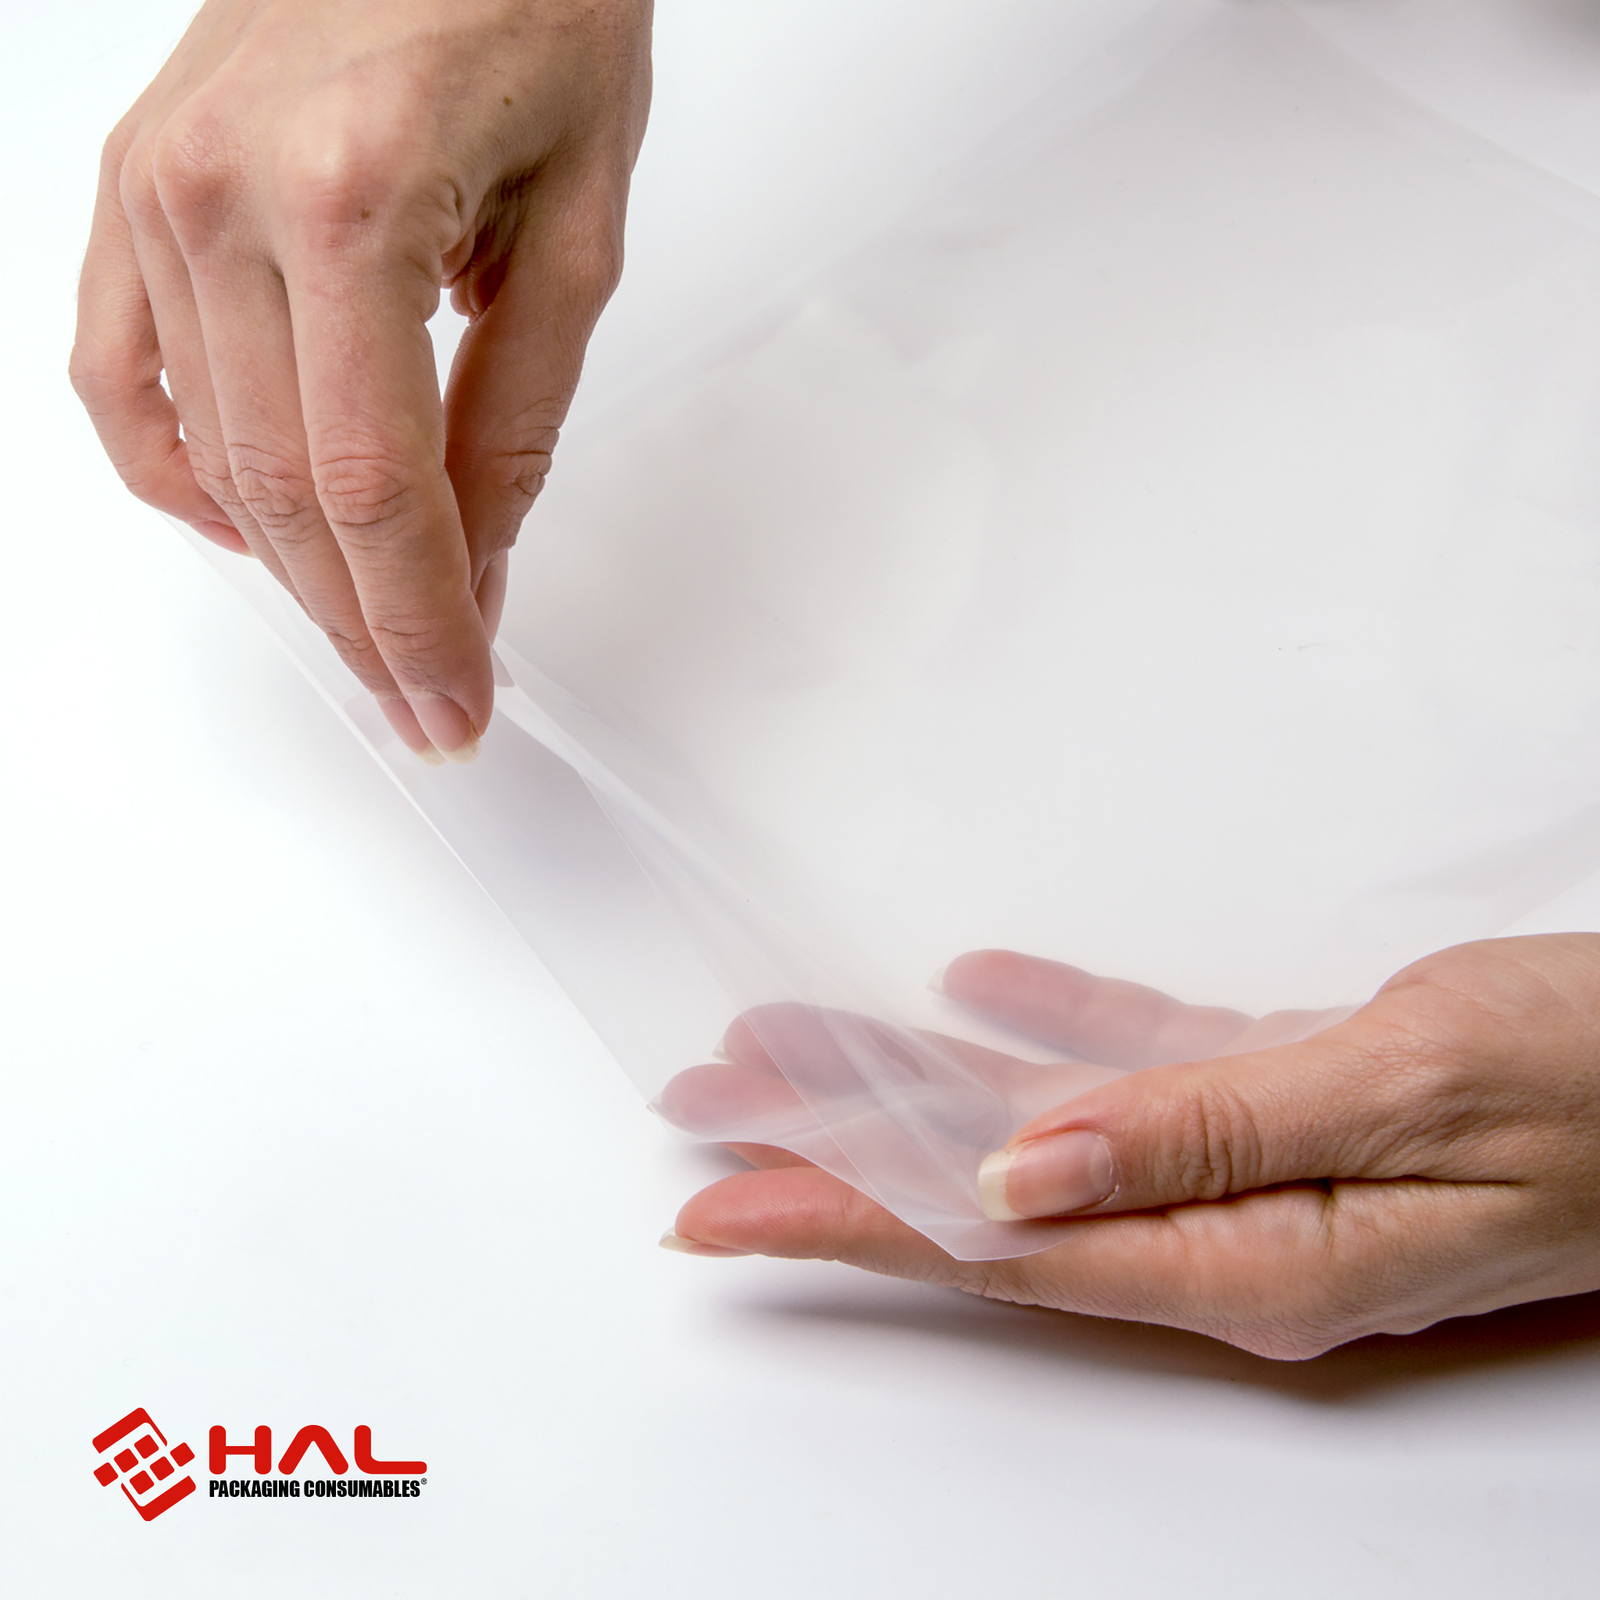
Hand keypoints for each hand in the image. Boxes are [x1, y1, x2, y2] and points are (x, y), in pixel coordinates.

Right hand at [71, 0, 651, 761]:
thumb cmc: (538, 7)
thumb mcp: (581, 233)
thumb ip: (516, 415)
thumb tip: (478, 566)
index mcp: (354, 201)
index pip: (378, 487)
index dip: (418, 622)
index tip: (455, 702)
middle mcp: (223, 197)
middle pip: (286, 494)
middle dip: (365, 624)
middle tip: (424, 699)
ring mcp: (156, 189)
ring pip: (210, 458)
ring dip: (293, 572)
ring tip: (367, 633)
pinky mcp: (133, 184)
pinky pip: (117, 377)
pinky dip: (179, 478)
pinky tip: (250, 531)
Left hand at [665, 936, 1599, 1358]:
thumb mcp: (1403, 1091)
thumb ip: (1208, 1133)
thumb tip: (1025, 1177)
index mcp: (1247, 1260)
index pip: (992, 1250)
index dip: (840, 1221)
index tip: (715, 1208)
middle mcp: (1229, 1232)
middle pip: (985, 1199)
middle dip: (835, 1155)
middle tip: (705, 1114)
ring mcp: (1254, 1170)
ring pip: (1039, 1133)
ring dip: (912, 1088)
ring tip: (791, 1051)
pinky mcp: (1283, 1101)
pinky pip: (1133, 1070)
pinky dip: (1048, 1032)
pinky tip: (971, 999)